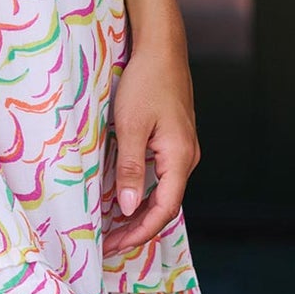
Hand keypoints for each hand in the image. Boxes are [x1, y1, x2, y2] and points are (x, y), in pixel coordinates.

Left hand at [106, 37, 199, 252]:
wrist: (162, 49)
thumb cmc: (146, 82)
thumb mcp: (131, 126)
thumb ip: (131, 169)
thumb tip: (128, 207)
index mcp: (180, 158)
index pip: (164, 210)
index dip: (138, 232)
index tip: (112, 245)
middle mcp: (188, 158)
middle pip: (165, 206)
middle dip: (137, 228)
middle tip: (107, 242)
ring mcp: (184, 150)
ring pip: (164, 192)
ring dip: (139, 212)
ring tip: (112, 226)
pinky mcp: (175, 141)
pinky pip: (162, 177)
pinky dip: (144, 192)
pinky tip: (124, 197)